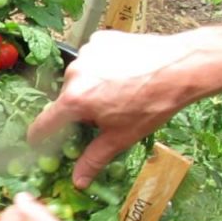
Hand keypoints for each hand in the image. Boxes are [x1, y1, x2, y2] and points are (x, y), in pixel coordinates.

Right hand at [28, 30, 211, 187]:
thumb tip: (78, 181)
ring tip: (118, 93)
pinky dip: (101, 68)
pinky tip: (122, 73)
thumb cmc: (153, 104)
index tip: (39, 142)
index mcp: (75, 100)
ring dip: (90, 87)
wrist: (182, 66)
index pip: (44, 122)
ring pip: (79, 78)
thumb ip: (94, 159)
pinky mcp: (100, 39)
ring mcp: (86, 53)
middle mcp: (74, 74)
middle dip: (79, 110)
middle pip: (66, 99)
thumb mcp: (121, 137)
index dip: (39, 136)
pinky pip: (92, 59)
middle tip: (104, 116)